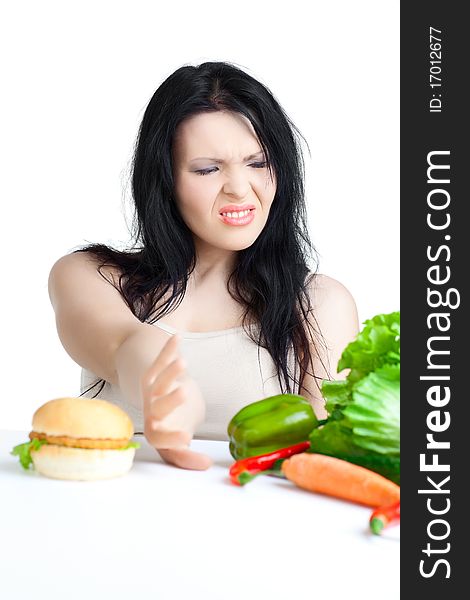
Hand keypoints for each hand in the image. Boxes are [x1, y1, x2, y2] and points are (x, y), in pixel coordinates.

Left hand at [142, 333, 212, 469]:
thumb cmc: (174, 430)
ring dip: (170, 372)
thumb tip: (207, 466)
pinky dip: (168, 350)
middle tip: (185, 392)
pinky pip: (159, 362)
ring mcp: (151, 394)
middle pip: (157, 408)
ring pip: (158, 382)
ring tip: (184, 362)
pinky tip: (177, 337)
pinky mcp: (152, 376)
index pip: (160, 439)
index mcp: (157, 434)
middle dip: (170, 400)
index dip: (171, 437)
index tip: (187, 436)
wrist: (161, 410)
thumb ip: (188, 455)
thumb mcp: (180, 446)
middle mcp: (152, 414)